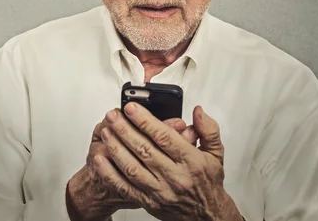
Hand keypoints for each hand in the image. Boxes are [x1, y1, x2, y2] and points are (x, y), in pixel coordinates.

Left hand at [66, 113, 199, 220]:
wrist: (207, 216)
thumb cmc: (208, 182)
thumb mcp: (216, 153)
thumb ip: (208, 130)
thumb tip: (198, 111)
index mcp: (190, 161)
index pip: (164, 137)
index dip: (145, 120)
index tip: (131, 107)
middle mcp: (174, 176)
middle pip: (144, 149)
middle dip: (124, 130)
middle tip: (112, 116)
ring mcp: (160, 191)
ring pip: (132, 167)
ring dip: (115, 148)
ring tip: (106, 132)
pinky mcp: (149, 202)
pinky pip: (126, 188)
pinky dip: (110, 174)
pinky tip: (101, 160)